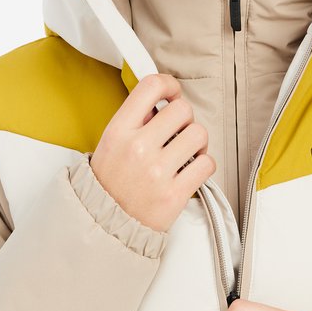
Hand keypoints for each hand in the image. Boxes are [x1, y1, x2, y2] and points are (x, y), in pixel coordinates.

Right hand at [90, 73, 215, 232]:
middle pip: (183, 109)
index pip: (152, 86)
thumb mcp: (111, 144)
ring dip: (197, 141)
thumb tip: (162, 101)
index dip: (169, 85)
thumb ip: (135, 120)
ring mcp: (157, 172)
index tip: (173, 94)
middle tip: (178, 132)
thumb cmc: (110, 184)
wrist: (105, 225)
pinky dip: (204, 165)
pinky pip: (207, 164)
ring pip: (199, 134)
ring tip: (186, 152)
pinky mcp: (174, 194)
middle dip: (185, 119)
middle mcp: (138, 148)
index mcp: (119, 131)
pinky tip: (191, 169)